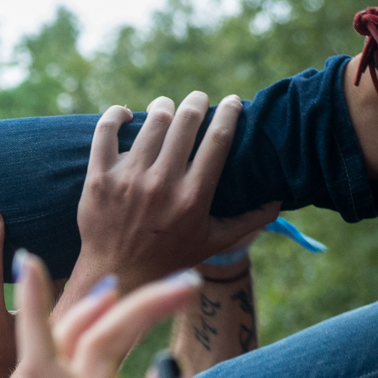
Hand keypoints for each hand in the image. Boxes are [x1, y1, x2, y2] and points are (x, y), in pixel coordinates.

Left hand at [15, 254, 255, 377]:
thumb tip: (167, 364)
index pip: (43, 362)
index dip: (33, 310)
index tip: (27, 261)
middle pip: (68, 353)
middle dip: (112, 308)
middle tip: (183, 285)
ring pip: (73, 368)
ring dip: (107, 324)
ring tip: (159, 293)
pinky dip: (102, 351)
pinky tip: (131, 338)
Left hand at [72, 93, 279, 293]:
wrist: (115, 276)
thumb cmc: (168, 260)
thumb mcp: (211, 243)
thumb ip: (247, 221)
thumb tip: (279, 201)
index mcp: (193, 197)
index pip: (218, 138)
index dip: (229, 112)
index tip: (232, 102)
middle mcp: (161, 184)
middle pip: (186, 120)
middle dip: (197, 102)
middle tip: (198, 101)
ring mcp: (128, 179)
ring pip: (152, 121)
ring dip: (163, 107)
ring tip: (167, 109)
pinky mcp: (99, 179)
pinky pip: (105, 131)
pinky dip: (116, 115)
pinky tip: (127, 116)